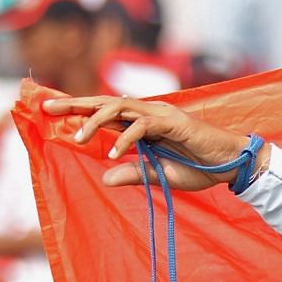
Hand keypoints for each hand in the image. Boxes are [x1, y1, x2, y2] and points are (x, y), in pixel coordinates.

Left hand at [41, 94, 265, 190]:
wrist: (233, 164)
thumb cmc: (202, 168)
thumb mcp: (162, 175)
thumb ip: (134, 174)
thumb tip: (105, 178)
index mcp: (145, 124)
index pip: (107, 112)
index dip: (80, 110)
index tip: (53, 113)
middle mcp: (150, 113)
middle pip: (106, 102)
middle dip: (76, 104)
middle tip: (48, 108)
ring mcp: (162, 114)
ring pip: (120, 109)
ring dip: (96, 121)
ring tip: (77, 136)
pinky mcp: (174, 122)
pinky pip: (143, 127)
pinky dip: (126, 138)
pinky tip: (114, 153)